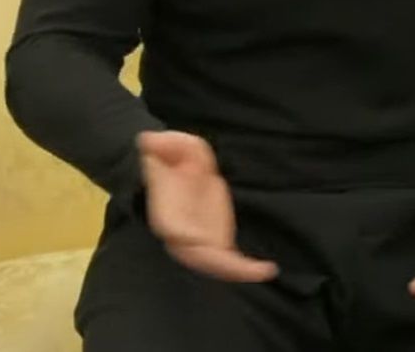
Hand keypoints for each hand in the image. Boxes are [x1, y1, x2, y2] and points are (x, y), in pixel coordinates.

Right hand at [137, 130, 277, 282]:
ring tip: (263, 272)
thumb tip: (149, 141)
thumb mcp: (167, 144)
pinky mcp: (214, 237)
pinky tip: (266, 270)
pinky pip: (228, 258)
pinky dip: (244, 267)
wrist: (169, 165)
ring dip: (237, 270)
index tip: (190, 238)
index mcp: (166, 211)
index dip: (181, 233)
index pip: (172, 227)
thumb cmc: (168, 155)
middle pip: (197, 254)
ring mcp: (198, 238)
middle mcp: (180, 232)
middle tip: (246, 269)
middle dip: (219, 263)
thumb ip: (163, 145)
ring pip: (214, 262)